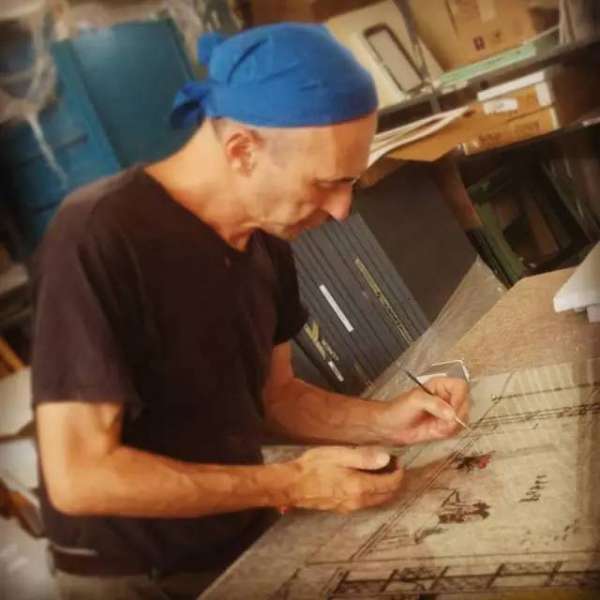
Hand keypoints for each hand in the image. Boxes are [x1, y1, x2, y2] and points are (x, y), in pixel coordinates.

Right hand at [288, 446, 403, 513]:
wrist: (293, 484)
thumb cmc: (314, 466)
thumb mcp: (339, 454)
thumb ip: (363, 457)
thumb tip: (386, 458)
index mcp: (360, 487)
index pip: (390, 484)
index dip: (398, 473)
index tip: (399, 461)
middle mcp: (358, 501)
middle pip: (386, 495)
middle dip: (394, 481)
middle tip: (393, 465)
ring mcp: (350, 507)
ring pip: (377, 500)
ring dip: (383, 487)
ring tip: (381, 471)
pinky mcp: (342, 508)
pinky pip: (365, 502)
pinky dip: (373, 492)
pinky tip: (366, 481)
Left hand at [377, 377, 468, 444]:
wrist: (390, 427)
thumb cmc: (399, 409)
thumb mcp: (415, 401)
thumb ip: (434, 404)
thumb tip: (451, 413)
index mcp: (440, 385)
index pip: (461, 386)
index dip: (460, 398)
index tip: (453, 410)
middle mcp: (447, 397)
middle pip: (465, 403)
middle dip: (456, 416)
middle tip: (443, 423)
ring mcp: (448, 412)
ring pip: (463, 418)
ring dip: (452, 426)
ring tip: (436, 427)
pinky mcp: (446, 425)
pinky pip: (457, 429)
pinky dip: (449, 433)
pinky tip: (436, 431)